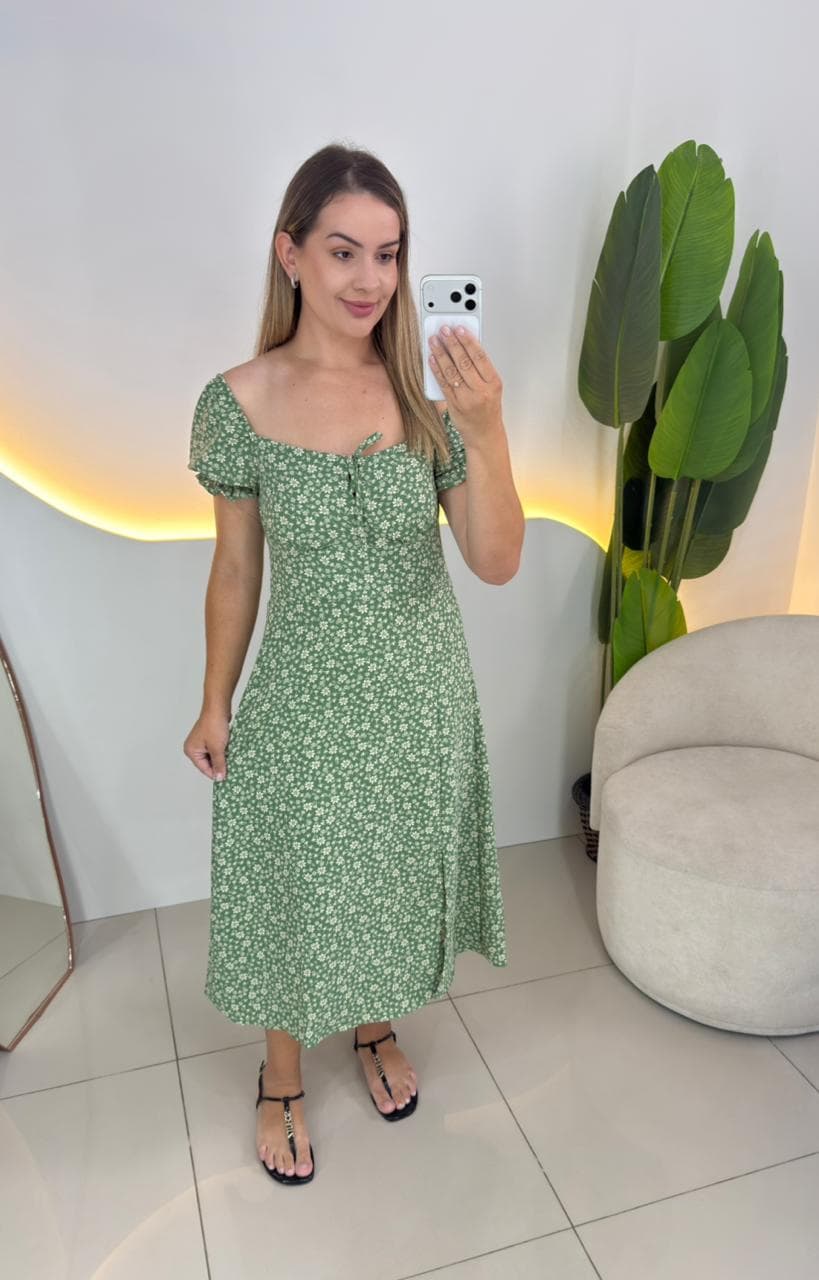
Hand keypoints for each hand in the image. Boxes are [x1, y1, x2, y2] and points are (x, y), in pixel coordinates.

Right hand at [183, 710, 230, 781]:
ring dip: (222, 757)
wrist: (218, 707)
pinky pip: (215, 749)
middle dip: (219, 765)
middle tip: (230, 768)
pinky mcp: (209, 737)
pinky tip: (229, 751)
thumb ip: (219, 764)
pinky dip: (222, 751)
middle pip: (208, 763)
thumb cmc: (214, 725)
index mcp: (191, 751)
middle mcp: (194, 747)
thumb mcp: (217, 748)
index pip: (203, 768)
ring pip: (213, 756)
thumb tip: (219, 778)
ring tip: (231, 759)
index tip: (226, 778)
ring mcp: (201, 742)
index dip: (215, 774)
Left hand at [428, 325, 503, 444]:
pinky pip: (443, 383)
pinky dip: (436, 369)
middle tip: (444, 330)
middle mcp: (481, 391)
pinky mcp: (454, 404)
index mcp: (493, 383)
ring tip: (434, 340)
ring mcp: (467, 398)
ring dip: (441, 353)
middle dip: (452, 344)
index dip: (469, 341)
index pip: (480, 357)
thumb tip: (464, 345)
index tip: (460, 328)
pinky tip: (432, 358)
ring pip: (452, 371)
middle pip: (465, 362)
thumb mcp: (491, 386)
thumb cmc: (488, 408)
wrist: (484, 433)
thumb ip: (480, 368)